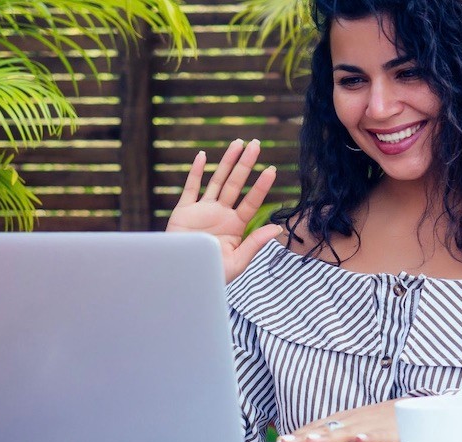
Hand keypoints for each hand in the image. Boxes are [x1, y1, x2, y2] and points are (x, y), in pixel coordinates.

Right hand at [166, 139, 280, 282]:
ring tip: (238, 143)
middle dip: (245, 164)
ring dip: (227, 162)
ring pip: (217, 180)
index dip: (261, 186)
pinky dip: (195, 172)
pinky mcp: (184, 211)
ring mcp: (203, 210)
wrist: (184, 278)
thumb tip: (277, 228)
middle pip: (236, 184)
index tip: (271, 170)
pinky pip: (190, 188)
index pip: (251, 201)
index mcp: (235, 226)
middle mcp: (221, 214)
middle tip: (256, 144)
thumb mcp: (237, 261)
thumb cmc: (213, 275)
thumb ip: (255, 243)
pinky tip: (203, 156)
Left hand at [276, 399, 404, 441]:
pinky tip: (360, 440)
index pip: (317, 429)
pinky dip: (369, 437)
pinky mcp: (391, 433)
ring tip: (313, 441)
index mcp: (345, 423)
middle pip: (326, 431)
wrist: (420, 410)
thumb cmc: (388, 425)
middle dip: (305, 438)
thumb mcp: (362, 435)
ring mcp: (371, 427)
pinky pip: (378, 436)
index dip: (300, 436)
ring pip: (347, 433)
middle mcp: (354, 423)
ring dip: (329, 437)